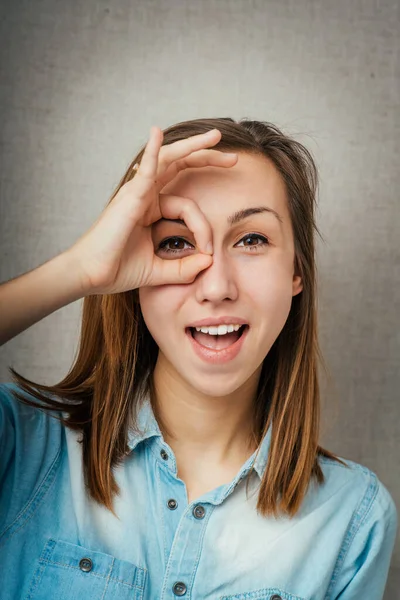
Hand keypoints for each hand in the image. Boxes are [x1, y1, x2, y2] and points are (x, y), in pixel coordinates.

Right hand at [66, 126, 237, 294]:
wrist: (93, 276)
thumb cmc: (118, 270)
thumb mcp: (161, 270)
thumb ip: (185, 268)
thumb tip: (210, 261)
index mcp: (152, 210)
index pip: (188, 207)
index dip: (204, 228)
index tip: (208, 251)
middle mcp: (146, 195)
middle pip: (180, 167)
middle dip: (207, 158)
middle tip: (234, 158)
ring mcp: (138, 192)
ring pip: (169, 160)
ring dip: (193, 146)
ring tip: (215, 136)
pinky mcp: (131, 196)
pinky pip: (146, 168)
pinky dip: (152, 150)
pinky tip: (157, 132)